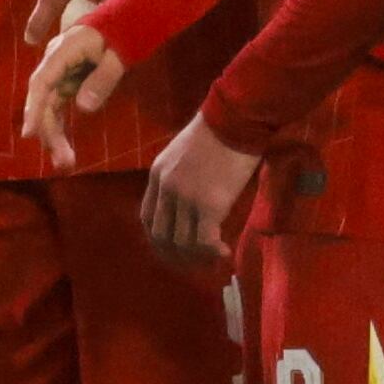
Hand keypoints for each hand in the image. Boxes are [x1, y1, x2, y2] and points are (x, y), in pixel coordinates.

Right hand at [20, 21, 127, 169]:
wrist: (127, 16)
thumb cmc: (123, 31)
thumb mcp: (118, 55)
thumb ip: (103, 79)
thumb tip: (83, 108)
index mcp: (63, 50)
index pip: (42, 82)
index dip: (34, 109)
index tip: (30, 134)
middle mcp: (55, 62)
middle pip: (43, 99)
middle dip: (49, 131)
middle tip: (63, 162)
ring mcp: (60, 72)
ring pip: (49, 106)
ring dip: (54, 133)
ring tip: (65, 163)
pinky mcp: (68, 80)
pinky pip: (58, 105)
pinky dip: (60, 125)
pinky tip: (64, 148)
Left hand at [24, 0, 165, 46]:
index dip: (41, 17)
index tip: (31, 40)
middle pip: (83, 7)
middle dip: (77, 29)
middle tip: (72, 49)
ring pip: (111, 11)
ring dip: (105, 29)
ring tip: (101, 44)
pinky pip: (136, 7)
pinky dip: (130, 21)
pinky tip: (128, 32)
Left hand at [140, 115, 261, 273]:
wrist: (236, 120)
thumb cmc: (217, 132)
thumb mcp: (183, 153)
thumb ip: (178, 177)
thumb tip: (187, 205)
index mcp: (157, 175)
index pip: (147, 218)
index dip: (158, 240)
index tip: (173, 250)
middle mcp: (166, 189)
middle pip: (161, 236)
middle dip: (176, 255)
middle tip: (195, 263)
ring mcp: (186, 198)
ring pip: (182, 243)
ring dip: (197, 257)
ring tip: (213, 258)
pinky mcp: (209, 205)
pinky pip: (204, 241)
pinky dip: (212, 252)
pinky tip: (224, 252)